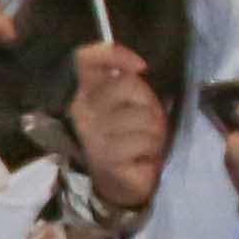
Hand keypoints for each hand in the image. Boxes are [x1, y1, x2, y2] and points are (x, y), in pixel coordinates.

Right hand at [66, 41, 169, 216]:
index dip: (114, 54)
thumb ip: (127, 82)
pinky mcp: (106, 157)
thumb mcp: (128, 103)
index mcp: (85, 92)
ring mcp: (92, 135)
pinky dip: (152, 149)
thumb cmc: (127, 137)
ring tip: (146, 142)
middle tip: (148, 122)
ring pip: (144, 116)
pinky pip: (145, 141)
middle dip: (150, 103)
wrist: (120, 183)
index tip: (141, 66)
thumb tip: (138, 67)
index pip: (87, 59)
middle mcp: (82, 110)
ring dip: (156, 130)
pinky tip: (141, 157)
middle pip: (127, 85)